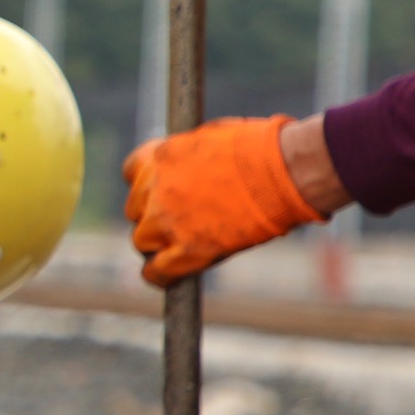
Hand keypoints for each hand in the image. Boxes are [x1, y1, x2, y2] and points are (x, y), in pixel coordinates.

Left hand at [122, 115, 324, 284]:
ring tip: (177, 247)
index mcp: (160, 155)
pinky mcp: (187, 251)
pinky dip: (159, 276)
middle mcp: (155, 188)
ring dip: (156, 244)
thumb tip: (195, 165)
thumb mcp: (213, 138)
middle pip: (135, 210)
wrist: (282, 171)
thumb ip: (191, 156)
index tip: (160, 191)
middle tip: (177, 222)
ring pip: (142, 241)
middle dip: (152, 215)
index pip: (132, 171)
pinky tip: (166, 276)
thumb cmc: (260, 148)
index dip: (147, 184)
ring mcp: (168, 221)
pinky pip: (156, 271)